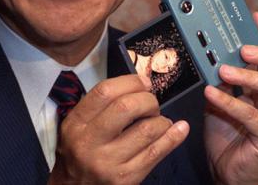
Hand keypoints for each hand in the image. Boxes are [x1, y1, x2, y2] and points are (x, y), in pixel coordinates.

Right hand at [49, 74, 188, 184]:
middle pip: (126, 107)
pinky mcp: (125, 179)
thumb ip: (102, 105)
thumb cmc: (79, 151)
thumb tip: (141, 85)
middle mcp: (90, 142)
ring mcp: (108, 163)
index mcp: (77, 122)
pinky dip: (172, 137)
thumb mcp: (78, 125)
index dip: (130, 82)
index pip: (105, 91)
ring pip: (146, 130)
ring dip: (161, 120)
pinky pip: (155, 153)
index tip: (144, 82)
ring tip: (160, 120)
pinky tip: (180, 128)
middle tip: (151, 104)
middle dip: (147, 100)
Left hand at [203, 12, 257, 184]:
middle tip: (244, 49)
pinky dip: (231, 102)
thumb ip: (218, 78)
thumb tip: (206, 54)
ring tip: (225, 69)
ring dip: (250, 76)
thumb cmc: (226, 131)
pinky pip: (253, 116)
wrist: (227, 170)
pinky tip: (212, 93)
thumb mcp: (220, 97)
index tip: (253, 16)